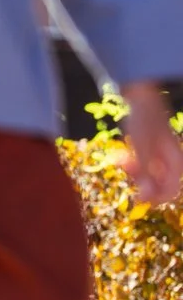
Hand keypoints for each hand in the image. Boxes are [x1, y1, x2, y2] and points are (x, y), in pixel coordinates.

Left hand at [119, 82, 182, 204]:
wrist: (141, 99)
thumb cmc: (143, 121)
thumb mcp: (141, 149)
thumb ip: (144, 174)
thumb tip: (144, 200)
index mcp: (177, 163)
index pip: (169, 192)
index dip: (152, 198)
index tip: (134, 197)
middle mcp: (173, 163)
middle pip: (158, 186)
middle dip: (140, 181)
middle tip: (125, 167)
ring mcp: (163, 158)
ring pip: (149, 177)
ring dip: (135, 173)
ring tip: (121, 160)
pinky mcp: (154, 153)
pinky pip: (145, 167)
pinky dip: (134, 165)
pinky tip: (123, 157)